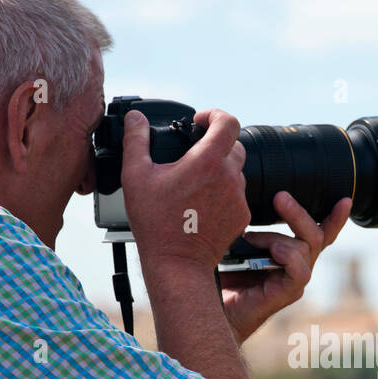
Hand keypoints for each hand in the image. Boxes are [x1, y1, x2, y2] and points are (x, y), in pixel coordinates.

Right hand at [120, 107, 250, 272]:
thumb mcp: (136, 177)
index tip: (201, 121)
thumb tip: (135, 119)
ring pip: (236, 171)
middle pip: (234, 145)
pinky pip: (237, 194)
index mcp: (207, 161)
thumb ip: (136, 141)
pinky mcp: (242, 216)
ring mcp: (238, 198)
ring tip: (195, 182)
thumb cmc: (157, 224)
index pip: (228, 122)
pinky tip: (202, 203)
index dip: (215, 115)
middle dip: (216, 144)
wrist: (177, 263)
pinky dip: (223, 192)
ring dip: (220, 169)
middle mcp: (229, 177)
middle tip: (194, 154)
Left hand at [220, 191, 350, 343]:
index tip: (345, 200)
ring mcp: (295, 282)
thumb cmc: (221, 277)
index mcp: (291, 255)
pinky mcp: (289, 294)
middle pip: (316, 235)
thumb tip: (244, 199)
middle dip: (299, 213)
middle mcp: (298, 267)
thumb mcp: (235, 245)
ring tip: (249, 238)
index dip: (334, 219)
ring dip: (275, 237)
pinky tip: (269, 253)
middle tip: (280, 197)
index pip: (320, 234)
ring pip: (305, 248)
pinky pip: (300, 270)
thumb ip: (249, 227)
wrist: (210, 309)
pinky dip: (286, 255)